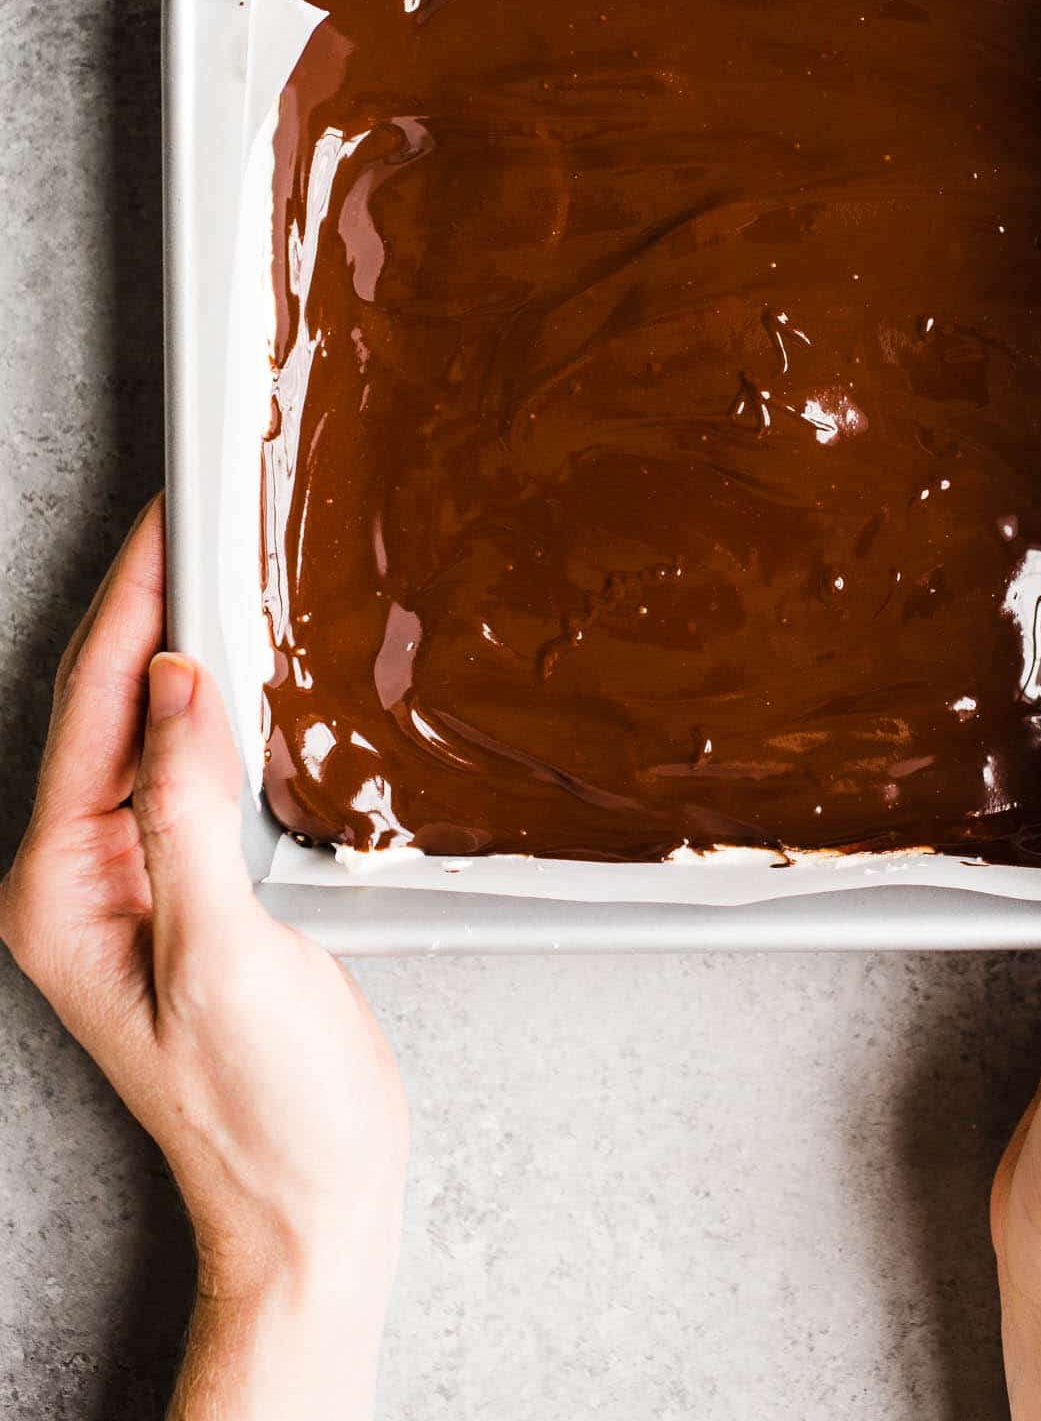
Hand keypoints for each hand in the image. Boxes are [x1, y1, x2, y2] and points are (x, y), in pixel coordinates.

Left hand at [0, 500, 407, 1420]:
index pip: (91, 707)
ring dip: (182, 648)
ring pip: (147, 730)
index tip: (169, 519)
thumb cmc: (261, 1107)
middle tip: (200, 510)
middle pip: (105, 706)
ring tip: (219, 562)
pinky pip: (188, 769)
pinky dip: (217, 707)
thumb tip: (171, 682)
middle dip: (148, 606)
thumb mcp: (219, 952)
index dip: (132, 604)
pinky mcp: (188, 887)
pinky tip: (247, 668)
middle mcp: (80, 877)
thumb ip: (183, 809)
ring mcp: (133, 881)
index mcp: (60, 888)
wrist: (310, 1198)